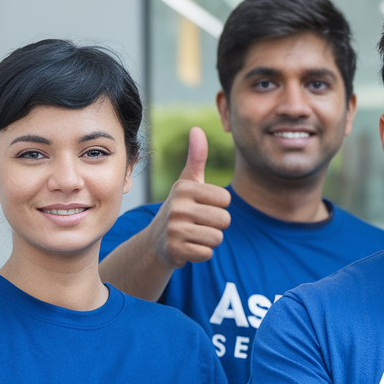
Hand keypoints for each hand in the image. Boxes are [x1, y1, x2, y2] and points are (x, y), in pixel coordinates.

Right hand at [150, 127, 231, 269]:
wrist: (156, 241)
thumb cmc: (180, 208)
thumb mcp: (187, 183)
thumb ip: (196, 158)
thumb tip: (197, 129)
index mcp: (184, 188)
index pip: (226, 200)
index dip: (219, 206)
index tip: (203, 207)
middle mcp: (177, 207)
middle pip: (225, 220)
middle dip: (217, 225)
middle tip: (199, 223)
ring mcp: (174, 229)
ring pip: (217, 238)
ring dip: (210, 240)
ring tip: (194, 234)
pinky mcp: (175, 250)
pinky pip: (207, 253)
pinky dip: (202, 253)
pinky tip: (189, 247)